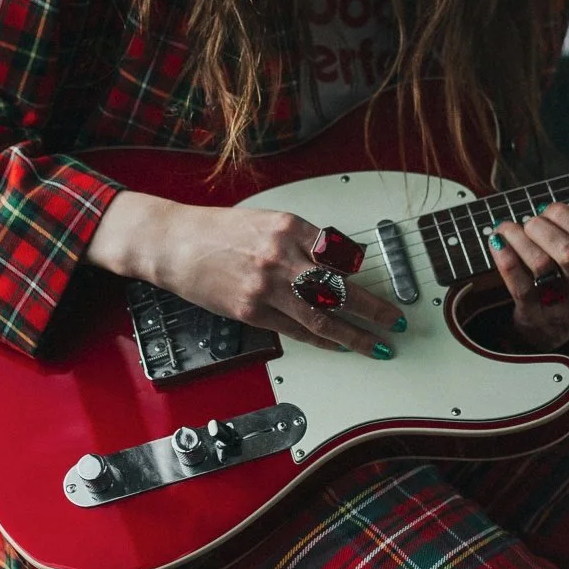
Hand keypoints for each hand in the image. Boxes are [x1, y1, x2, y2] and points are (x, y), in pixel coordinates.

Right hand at [86, 191, 403, 357]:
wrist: (173, 243)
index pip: (340, 253)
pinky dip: (321, 340)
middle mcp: (281, 254)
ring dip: (355, 334)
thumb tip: (335, 265)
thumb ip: (300, 242)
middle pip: (340, 287)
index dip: (364, 274)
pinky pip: (295, 330)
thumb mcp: (264, 222)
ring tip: (376, 344)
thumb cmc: (217, 231)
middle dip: (374, 308)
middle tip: (395, 319)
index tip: (383, 285)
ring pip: (322, 316)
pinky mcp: (252, 310)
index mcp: (288, 226)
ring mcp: (266, 286)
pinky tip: (337, 345)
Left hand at [489, 131, 568, 351]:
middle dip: (543, 229)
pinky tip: (496, 241)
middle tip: (528, 220)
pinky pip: (518, 286)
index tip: (548, 208)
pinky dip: (504, 259)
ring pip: (543, 267)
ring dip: (519, 240)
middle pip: (568, 253)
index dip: (567, 216)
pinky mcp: (534, 316)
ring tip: (506, 227)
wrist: (549, 323)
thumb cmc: (568, 263)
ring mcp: (561, 305)